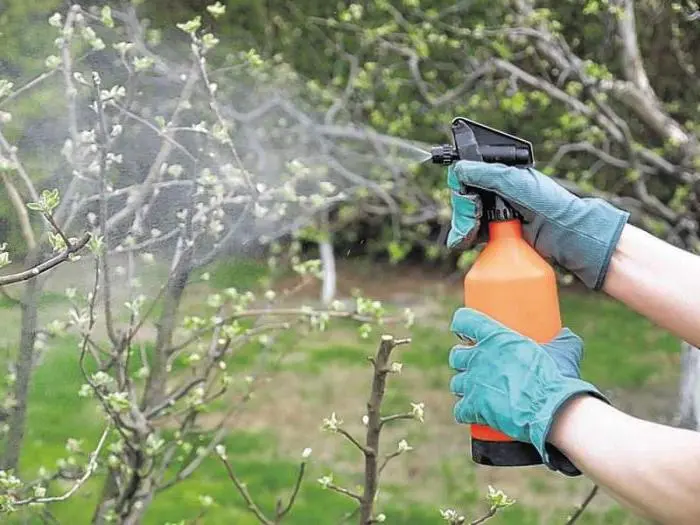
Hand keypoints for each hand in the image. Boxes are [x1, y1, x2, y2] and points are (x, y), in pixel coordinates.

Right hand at [446, 160, 629, 289]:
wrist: (570, 237)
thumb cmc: (552, 206)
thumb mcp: (519, 185)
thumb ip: (489, 175)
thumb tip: (460, 169)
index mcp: (502, 175)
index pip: (468, 176)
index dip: (462, 188)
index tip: (467, 201)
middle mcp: (498, 191)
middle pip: (465, 198)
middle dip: (463, 211)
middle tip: (470, 225)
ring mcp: (498, 213)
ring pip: (467, 216)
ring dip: (462, 226)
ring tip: (467, 238)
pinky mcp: (499, 233)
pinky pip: (474, 233)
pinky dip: (466, 237)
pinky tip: (466, 241)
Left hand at [448, 307, 607, 472]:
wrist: (552, 409)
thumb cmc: (556, 377)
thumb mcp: (562, 350)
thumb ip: (562, 340)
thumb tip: (566, 334)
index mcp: (495, 337)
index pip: (464, 320)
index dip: (462, 325)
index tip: (467, 332)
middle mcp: (478, 357)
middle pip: (456, 355)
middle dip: (464, 360)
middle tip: (478, 366)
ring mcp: (473, 383)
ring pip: (456, 383)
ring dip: (465, 387)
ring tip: (478, 391)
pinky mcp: (474, 407)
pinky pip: (459, 410)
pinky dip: (466, 413)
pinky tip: (473, 413)